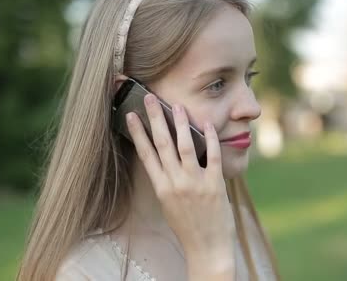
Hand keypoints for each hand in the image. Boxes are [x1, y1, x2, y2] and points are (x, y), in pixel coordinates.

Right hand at [125, 93, 235, 268]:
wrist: (207, 248)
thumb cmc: (187, 226)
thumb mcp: (168, 203)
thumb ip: (166, 180)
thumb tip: (163, 156)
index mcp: (161, 187)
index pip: (146, 154)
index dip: (138, 132)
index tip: (131, 114)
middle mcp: (176, 182)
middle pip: (162, 144)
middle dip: (155, 118)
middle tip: (150, 98)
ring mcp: (196, 182)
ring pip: (186, 145)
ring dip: (181, 123)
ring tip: (178, 105)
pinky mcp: (215, 184)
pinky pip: (213, 156)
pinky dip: (210, 138)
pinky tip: (207, 123)